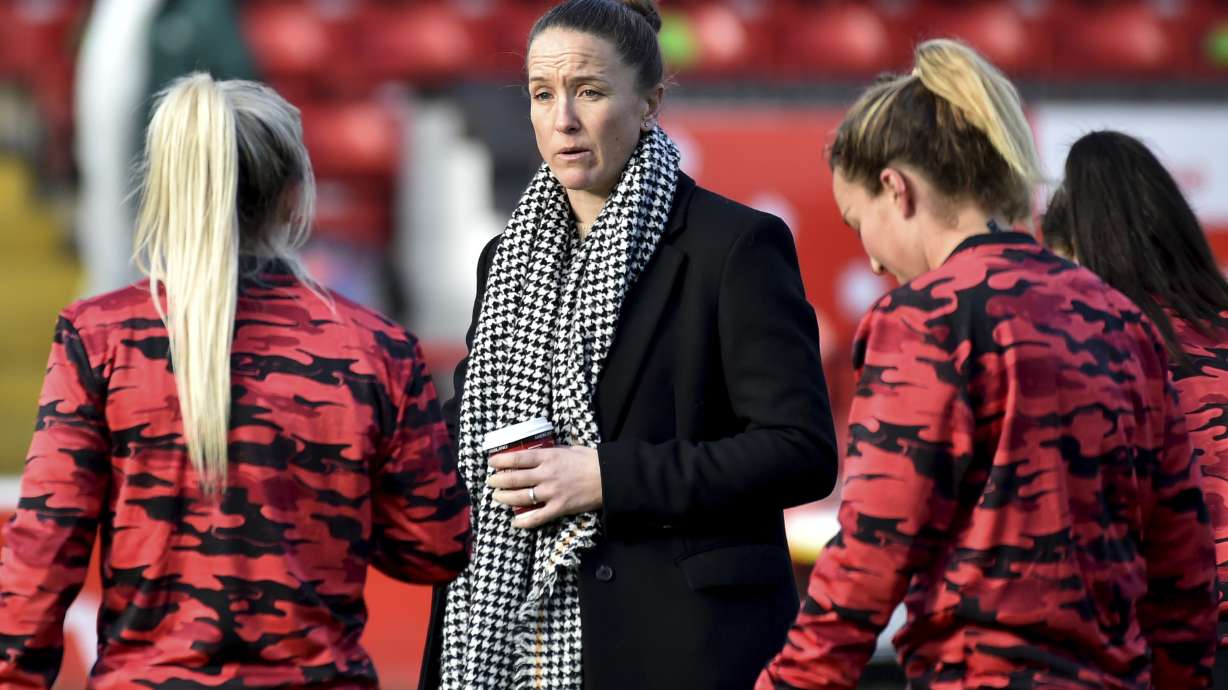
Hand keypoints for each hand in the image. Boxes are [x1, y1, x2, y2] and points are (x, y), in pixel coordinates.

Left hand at [486, 446, 601, 528]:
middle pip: (514, 478)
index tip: (491, 462)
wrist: (609, 477)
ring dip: (505, 498)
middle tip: (491, 481)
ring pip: (521, 497)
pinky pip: (537, 517)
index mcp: (549, 457)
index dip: (501, 460)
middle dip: (498, 480)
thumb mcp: (569, 449)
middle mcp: (546, 475)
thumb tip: (539, 452)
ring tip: (497, 497)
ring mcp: (552, 493)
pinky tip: (515, 522)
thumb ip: (552, 452)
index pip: (518, 459)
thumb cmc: (591, 460)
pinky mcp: (559, 508)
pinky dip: (524, 522)